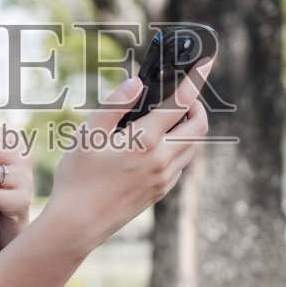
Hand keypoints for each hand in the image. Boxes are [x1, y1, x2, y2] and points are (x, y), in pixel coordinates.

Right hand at [41, 55, 213, 254]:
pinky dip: (180, 147)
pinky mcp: (161, 192)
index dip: (197, 78)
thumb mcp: (88, 134)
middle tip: (180, 97)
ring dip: (191, 127)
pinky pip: (182, 164)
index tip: (208, 61)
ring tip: (168, 118)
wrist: (77, 224)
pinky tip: (158, 145)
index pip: (181, 102)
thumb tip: (137, 82)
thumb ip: (115, 104)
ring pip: (194, 146)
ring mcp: (165, 179)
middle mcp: (162, 160)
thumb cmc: (77, 177)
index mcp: (145, 140)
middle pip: (200, 126)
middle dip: (197, 105)